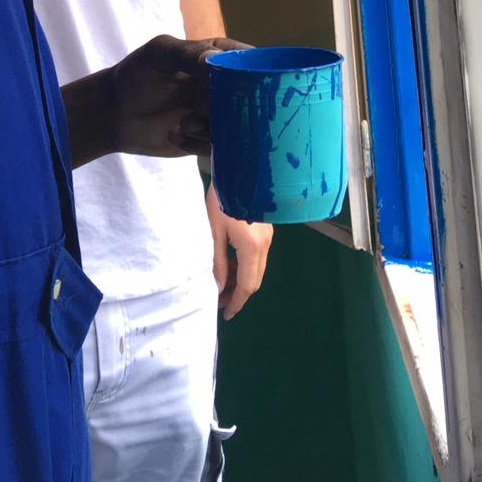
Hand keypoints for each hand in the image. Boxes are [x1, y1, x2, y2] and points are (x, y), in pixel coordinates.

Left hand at [109, 34, 245, 158]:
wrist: (113, 112)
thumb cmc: (136, 74)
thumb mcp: (159, 54)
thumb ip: (188, 54)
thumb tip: (215, 61)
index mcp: (219, 56)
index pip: (251, 62)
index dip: (253, 73)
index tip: (241, 84)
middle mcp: (224, 86)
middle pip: (250, 97)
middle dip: (231, 105)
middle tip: (203, 105)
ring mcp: (216, 114)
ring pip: (236, 126)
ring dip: (211, 126)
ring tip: (185, 122)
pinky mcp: (206, 140)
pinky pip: (217, 148)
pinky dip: (197, 143)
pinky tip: (173, 133)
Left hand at [206, 181, 272, 320]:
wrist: (239, 168)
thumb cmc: (221, 198)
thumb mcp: (214, 232)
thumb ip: (218, 262)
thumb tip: (219, 288)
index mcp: (252, 248)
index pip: (247, 286)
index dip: (237, 302)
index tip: (226, 314)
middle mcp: (265, 245)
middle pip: (255, 279)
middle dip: (239, 293)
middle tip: (220, 300)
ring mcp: (267, 236)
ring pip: (257, 268)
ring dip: (242, 279)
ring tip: (222, 283)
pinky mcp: (266, 228)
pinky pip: (257, 255)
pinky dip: (245, 265)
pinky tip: (230, 263)